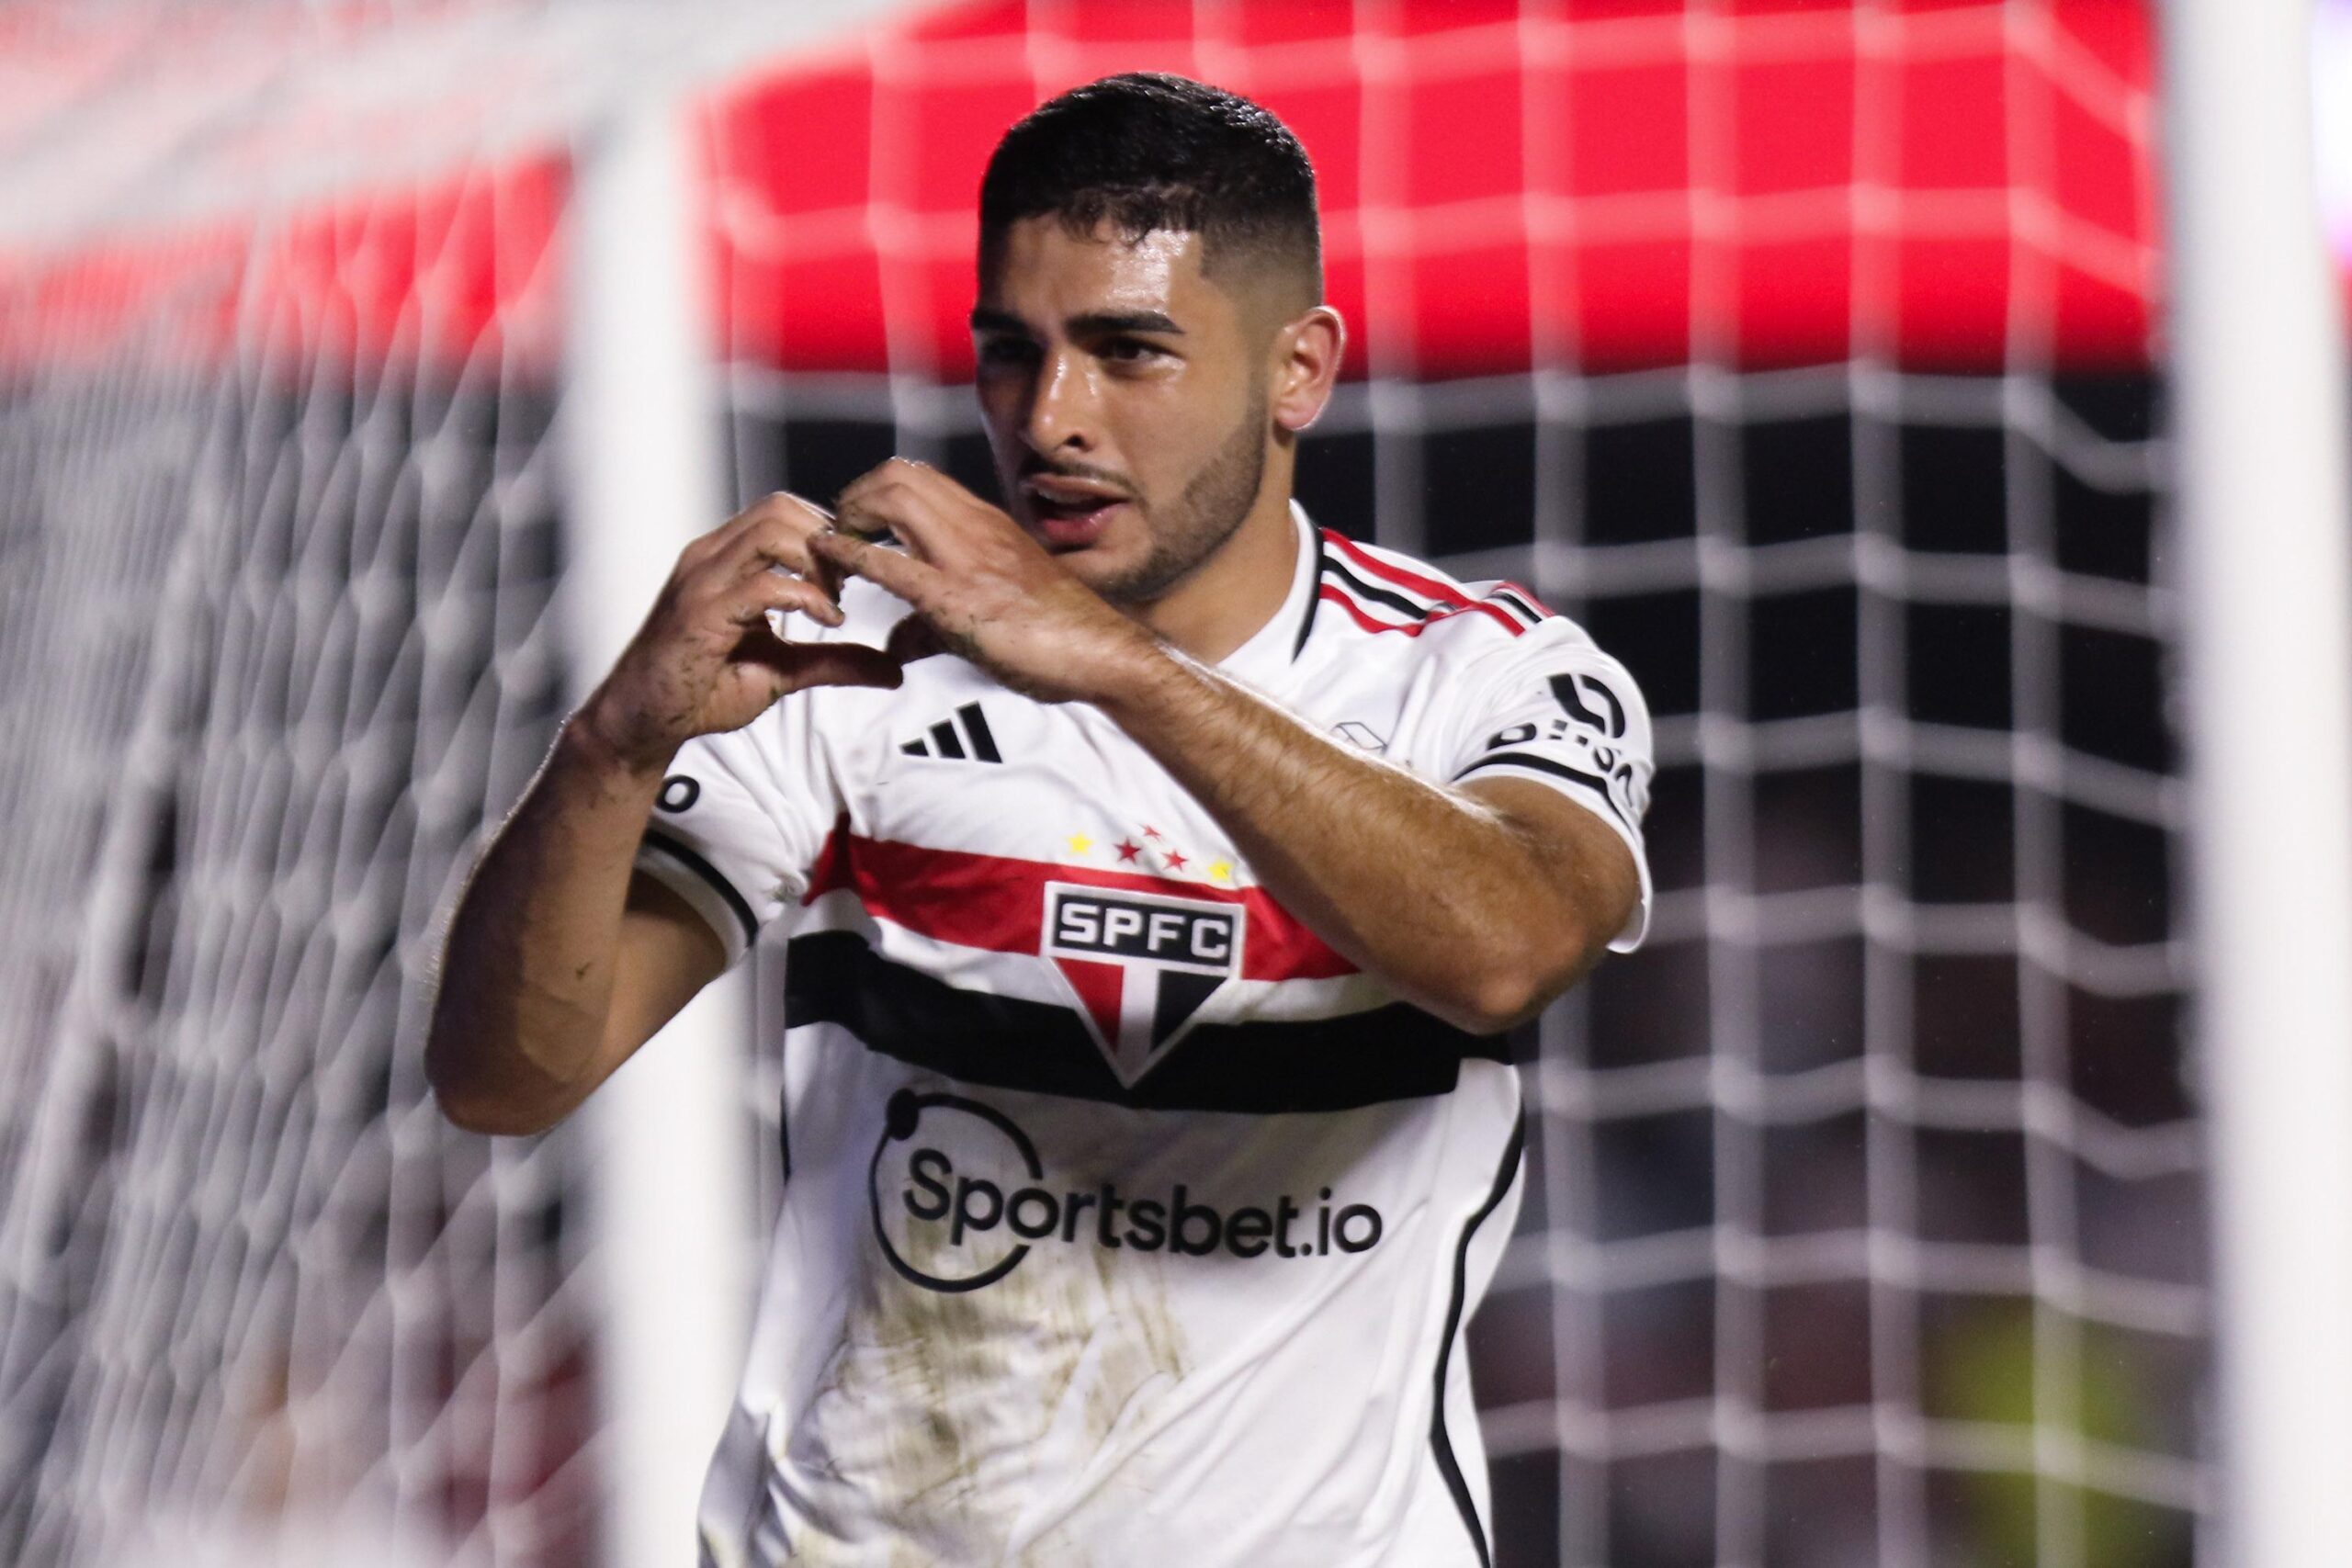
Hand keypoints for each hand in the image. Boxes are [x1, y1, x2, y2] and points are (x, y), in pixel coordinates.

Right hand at [574, 492, 902, 773]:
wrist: (645, 723)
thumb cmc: (703, 691)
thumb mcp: (784, 671)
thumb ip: (834, 662)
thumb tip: (892, 669)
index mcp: (726, 558)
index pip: (785, 510)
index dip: (828, 534)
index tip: (856, 573)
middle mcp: (711, 557)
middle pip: (783, 507)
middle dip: (828, 541)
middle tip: (851, 584)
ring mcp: (702, 580)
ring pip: (772, 531)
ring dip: (818, 563)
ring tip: (836, 602)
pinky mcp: (700, 613)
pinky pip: (763, 584)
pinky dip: (807, 598)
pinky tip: (827, 622)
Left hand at [808, 459, 1161, 703]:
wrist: (1104, 653)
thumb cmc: (1059, 636)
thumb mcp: (992, 614)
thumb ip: (934, 623)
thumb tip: (896, 644)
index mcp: (986, 524)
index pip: (918, 478)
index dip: (871, 492)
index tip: (852, 525)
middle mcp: (975, 528)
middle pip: (897, 473)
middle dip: (854, 495)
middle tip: (835, 532)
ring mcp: (967, 559)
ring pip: (893, 496)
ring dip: (850, 515)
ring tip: (832, 548)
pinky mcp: (958, 599)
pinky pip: (892, 564)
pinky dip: (849, 555)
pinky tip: (829, 561)